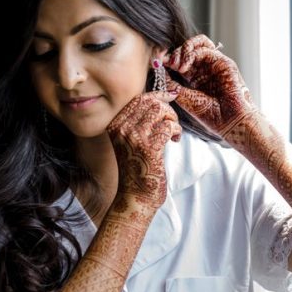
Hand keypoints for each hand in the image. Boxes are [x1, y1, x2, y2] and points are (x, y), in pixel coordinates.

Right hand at [105, 94, 181, 218]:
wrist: (136, 197)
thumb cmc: (137, 172)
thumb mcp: (130, 143)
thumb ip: (138, 125)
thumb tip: (158, 104)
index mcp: (115, 125)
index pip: (137, 100)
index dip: (157, 94)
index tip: (170, 95)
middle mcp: (122, 128)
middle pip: (149, 102)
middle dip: (166, 108)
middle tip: (172, 122)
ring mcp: (134, 137)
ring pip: (159, 111)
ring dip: (172, 119)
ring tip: (173, 132)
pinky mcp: (149, 148)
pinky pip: (167, 127)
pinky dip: (175, 130)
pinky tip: (175, 139)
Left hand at [161, 34, 256, 141]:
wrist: (230, 122)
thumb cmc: (210, 115)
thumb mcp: (182, 97)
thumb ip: (170, 81)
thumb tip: (157, 65)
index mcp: (196, 79)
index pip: (180, 60)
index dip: (168, 58)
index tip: (157, 61)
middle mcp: (205, 70)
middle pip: (186, 50)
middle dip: (174, 54)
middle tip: (167, 64)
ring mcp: (214, 65)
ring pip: (197, 43)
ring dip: (182, 49)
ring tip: (177, 63)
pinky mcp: (223, 62)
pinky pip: (204, 47)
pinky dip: (190, 52)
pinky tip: (185, 66)